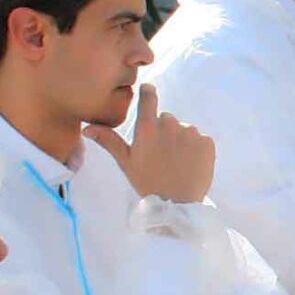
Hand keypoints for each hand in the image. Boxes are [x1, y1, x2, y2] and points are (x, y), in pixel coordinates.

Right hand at [84, 83, 215, 203]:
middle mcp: (170, 125)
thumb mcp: (126, 162)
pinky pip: (200, 140)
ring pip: (184, 130)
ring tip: (176, 162)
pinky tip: (189, 164)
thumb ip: (109, 141)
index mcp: (148, 128)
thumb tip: (87, 127)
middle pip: (166, 119)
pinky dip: (196, 149)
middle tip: (161, 154)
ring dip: (180, 141)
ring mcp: (190, 133)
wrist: (177, 205)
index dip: (148, 92)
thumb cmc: (148, 183)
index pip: (149, 97)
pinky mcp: (207, 142)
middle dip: (164, 131)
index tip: (149, 89)